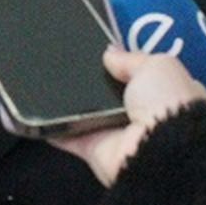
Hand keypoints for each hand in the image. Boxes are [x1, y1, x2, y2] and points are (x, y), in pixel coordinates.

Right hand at [52, 48, 205, 186]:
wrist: (161, 151)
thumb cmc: (168, 102)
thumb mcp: (158, 66)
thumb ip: (131, 59)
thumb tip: (110, 53)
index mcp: (168, 95)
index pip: (144, 76)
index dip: (126, 65)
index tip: (103, 52)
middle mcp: (144, 117)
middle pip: (112, 95)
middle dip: (95, 81)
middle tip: (68, 61)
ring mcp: (118, 136)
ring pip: (89, 114)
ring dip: (70, 101)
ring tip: (46, 77)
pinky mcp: (95, 152)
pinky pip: (69, 136)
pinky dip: (53, 126)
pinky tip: (37, 110)